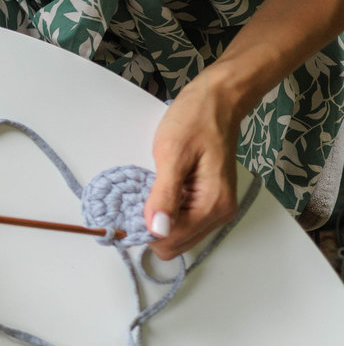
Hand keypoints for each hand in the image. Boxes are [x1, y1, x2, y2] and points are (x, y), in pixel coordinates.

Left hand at [144, 77, 242, 258]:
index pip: (172, 241)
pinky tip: (158, 191)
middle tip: (136, 198)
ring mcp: (216, 208)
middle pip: (176, 244)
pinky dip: (166, 212)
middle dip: (152, 228)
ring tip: (149, 192)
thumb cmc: (194, 121)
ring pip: (178, 235)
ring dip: (158, 221)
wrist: (217, 101)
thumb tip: (157, 229)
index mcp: (213, 205)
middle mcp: (220, 214)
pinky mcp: (208, 200)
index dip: (145, 230)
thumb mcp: (172, 154)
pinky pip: (182, 220)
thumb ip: (165, 194)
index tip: (126, 211)